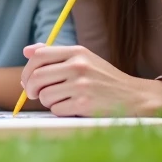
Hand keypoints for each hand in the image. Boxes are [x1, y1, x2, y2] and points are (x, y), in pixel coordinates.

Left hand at [20, 43, 161, 116]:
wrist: (135, 97)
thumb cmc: (104, 79)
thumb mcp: (84, 59)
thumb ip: (55, 54)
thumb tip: (27, 51)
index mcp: (77, 52)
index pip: (39, 56)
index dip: (27, 70)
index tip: (28, 81)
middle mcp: (78, 65)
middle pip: (36, 77)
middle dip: (32, 89)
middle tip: (36, 94)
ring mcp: (81, 85)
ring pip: (45, 95)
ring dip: (48, 101)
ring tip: (62, 99)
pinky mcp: (84, 104)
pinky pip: (56, 109)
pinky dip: (60, 111)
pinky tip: (72, 107)